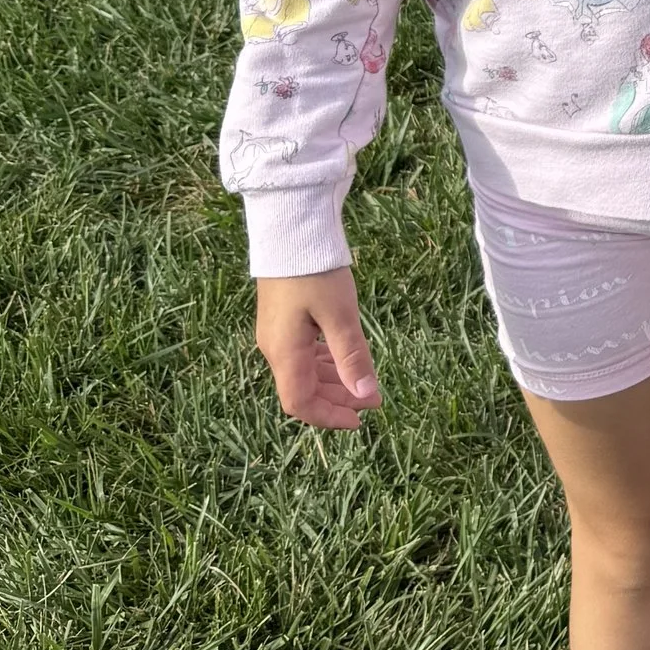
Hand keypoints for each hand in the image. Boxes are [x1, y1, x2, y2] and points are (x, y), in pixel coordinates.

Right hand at [256, 269, 378, 427]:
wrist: (290, 229)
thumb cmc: (315, 271)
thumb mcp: (340, 314)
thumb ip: (351, 356)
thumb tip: (364, 395)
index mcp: (284, 353)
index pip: (300, 403)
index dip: (329, 417)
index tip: (360, 420)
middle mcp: (275, 349)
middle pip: (303, 390)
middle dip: (339, 400)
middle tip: (374, 399)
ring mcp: (277, 334)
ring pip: (304, 372)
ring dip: (334, 382)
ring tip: (365, 383)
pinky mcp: (283, 320)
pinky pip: (303, 355)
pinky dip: (325, 364)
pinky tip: (343, 361)